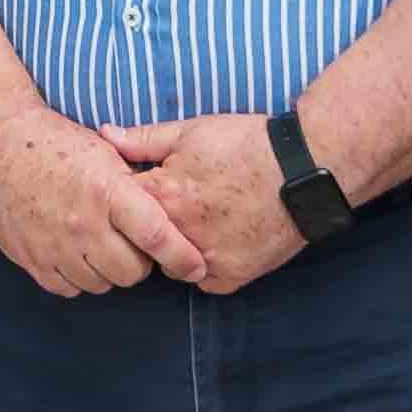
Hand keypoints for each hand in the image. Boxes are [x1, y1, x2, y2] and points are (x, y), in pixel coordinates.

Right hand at [0, 108, 205, 297]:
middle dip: (140, 262)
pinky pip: (68, 288)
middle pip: (132, 272)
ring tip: (100, 244)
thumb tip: (175, 221)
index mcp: (107, 191)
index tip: (196, 267)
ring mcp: (53, 245)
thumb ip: (139, 189)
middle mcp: (81, 223)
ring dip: (108, 270)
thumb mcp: (107, 153)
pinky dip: (78, 277)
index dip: (182, 258)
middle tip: (131, 243)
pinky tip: (75, 253)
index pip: (157, 236)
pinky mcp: (30, 258)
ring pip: (101, 284)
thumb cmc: (59, 145)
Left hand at [99, 112, 310, 294]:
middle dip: (151, 227)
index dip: (127, 199)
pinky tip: (220, 239)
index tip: (143, 190)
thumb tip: (104, 134)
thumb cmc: (248, 144)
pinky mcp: (233, 276)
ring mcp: (206, 259)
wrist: (308, 168)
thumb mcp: (191, 131)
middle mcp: (179, 234)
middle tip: (178, 206)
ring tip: (201, 220)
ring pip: (171, 264)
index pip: (119, 209)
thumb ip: (142, 139)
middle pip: (143, 241)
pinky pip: (204, 280)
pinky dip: (207, 264)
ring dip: (178, 248)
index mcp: (161, 197)